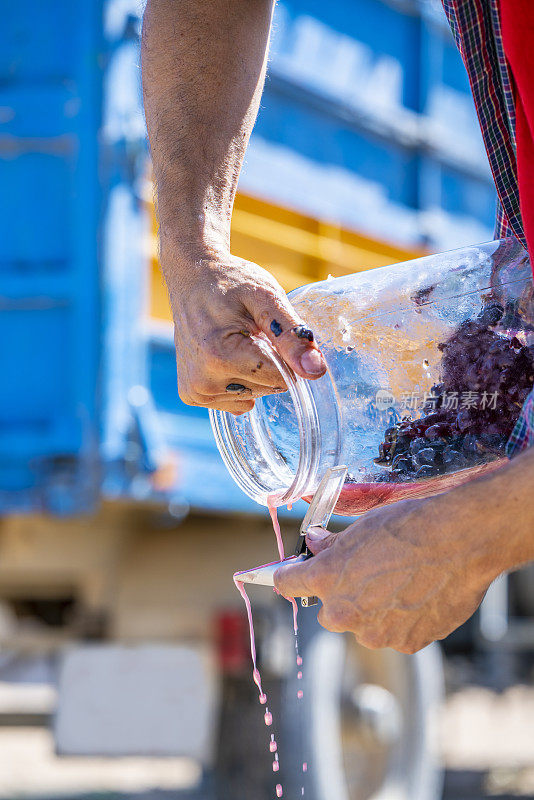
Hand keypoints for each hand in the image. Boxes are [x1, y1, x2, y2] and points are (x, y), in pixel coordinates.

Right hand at [164, 249, 326, 413]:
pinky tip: (226, 356)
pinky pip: (235, 401)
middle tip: (250, 333)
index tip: (268, 331)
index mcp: (221, 356)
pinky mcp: (192, 395)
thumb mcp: (266, 297)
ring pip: (253, 396)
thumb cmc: (231, 282)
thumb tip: (316, 371)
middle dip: (269, 363)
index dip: (284, 354)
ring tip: (235, 341)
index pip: (281, 379)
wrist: (192, 276)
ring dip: (254, 372)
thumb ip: (292, 335)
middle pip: (268, 389)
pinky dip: (238, 381)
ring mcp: (195, 391)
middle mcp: (203, 381)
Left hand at [274, 478, 512, 652]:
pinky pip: (395, 634)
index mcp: (326, 578)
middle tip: (368, 575)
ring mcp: (375, 633)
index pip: (287, 582)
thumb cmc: (410, 527)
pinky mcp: (406, 645)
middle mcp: (344, 612)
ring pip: (364, 626)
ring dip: (375, 611)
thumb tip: (315, 544)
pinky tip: (421, 596)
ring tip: (404, 583)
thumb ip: (332, 544)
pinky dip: (402, 621)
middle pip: (329, 612)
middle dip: (342, 597)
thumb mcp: (362, 527)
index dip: (289, 575)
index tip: (290, 574)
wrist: (460, 542)